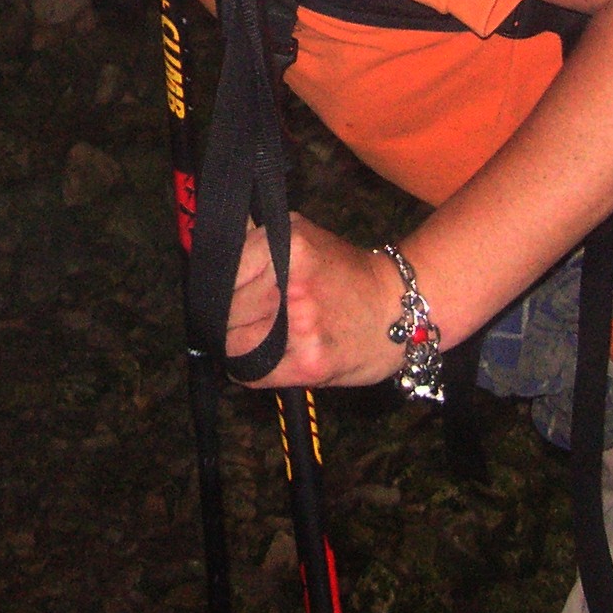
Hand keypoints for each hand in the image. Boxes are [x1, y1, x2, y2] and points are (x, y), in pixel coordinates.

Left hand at [227, 212, 405, 389]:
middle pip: (224, 310)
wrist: (400, 310)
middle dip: (229, 316)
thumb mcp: (302, 238)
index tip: (226, 294)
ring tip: (262, 336)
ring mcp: (299, 324)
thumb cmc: (346, 274)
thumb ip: (257, 243)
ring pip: (232, 344)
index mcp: (286, 244)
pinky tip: (270, 357)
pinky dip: (251, 370)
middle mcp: (290, 283)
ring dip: (238, 345)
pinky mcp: (308, 363)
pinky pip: (252, 373)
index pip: (222, 274)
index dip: (219, 287)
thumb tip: (212, 250)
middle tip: (248, 317)